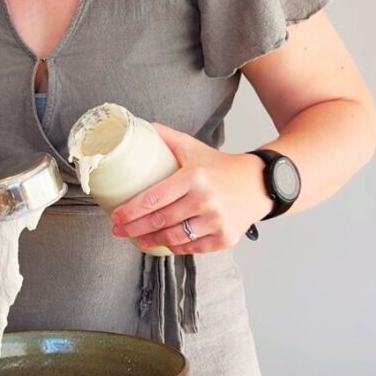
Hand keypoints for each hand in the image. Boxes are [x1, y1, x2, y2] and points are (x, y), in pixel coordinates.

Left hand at [110, 124, 272, 254]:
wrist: (259, 184)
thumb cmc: (221, 167)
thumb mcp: (194, 148)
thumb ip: (167, 138)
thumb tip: (140, 127)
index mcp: (194, 177)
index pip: (154, 198)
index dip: (131, 211)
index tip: (116, 217)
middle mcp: (206, 201)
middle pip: (160, 221)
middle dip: (134, 228)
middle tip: (118, 231)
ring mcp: (216, 222)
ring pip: (174, 238)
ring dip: (151, 240)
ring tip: (137, 239)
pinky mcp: (225, 238)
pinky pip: (192, 248)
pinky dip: (175, 247)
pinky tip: (164, 243)